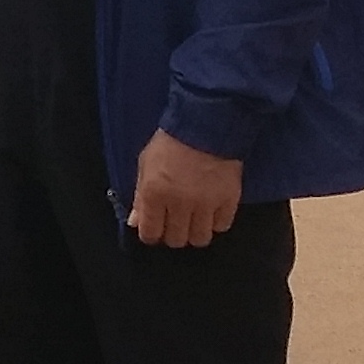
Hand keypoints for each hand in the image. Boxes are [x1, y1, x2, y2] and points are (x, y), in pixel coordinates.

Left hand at [128, 131, 243, 247]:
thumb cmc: (171, 141)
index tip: (156, 228)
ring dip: (195, 232)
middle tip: (175, 222)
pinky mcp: (228, 200)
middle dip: (173, 234)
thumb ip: (140, 195)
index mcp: (154, 194)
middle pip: (176, 240)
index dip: (152, 234)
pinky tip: (212, 211)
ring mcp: (206, 204)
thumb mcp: (146, 164)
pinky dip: (216, 222)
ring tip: (194, 219)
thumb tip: (135, 222)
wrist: (207, 124)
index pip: (150, 234)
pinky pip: (222, 226)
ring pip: (200, 238)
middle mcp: (179, 204)